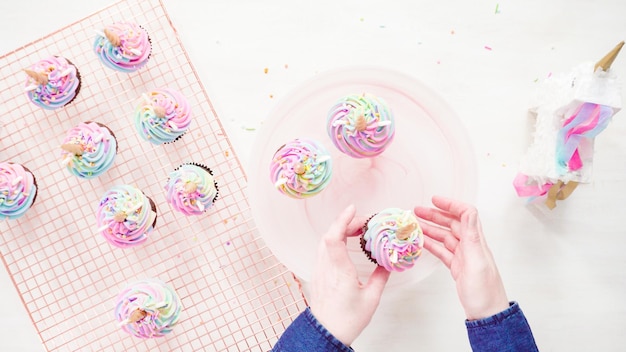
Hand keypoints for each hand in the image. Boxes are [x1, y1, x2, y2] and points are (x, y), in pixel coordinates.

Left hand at [309, 204, 390, 345]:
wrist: (326, 333)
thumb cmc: (347, 320)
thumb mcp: (371, 299)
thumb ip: (380, 278)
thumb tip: (388, 264)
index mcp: (340, 272)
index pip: (334, 239)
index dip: (342, 220)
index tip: (353, 209)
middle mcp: (327, 268)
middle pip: (329, 235)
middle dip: (345, 222)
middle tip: (362, 221)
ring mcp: (320, 270)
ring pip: (324, 242)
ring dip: (339, 231)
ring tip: (356, 229)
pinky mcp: (318, 274)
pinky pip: (323, 250)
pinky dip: (334, 241)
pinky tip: (345, 243)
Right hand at [414, 196, 508, 320]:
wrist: (487, 314)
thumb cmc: (484, 292)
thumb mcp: (477, 262)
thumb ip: (471, 236)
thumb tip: (469, 211)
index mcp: (476, 242)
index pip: (466, 214)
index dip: (450, 205)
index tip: (434, 200)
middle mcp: (470, 246)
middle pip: (452, 224)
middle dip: (435, 215)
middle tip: (416, 211)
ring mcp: (463, 256)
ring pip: (444, 237)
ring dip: (430, 229)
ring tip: (414, 225)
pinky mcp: (457, 267)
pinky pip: (442, 251)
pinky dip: (431, 244)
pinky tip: (421, 242)